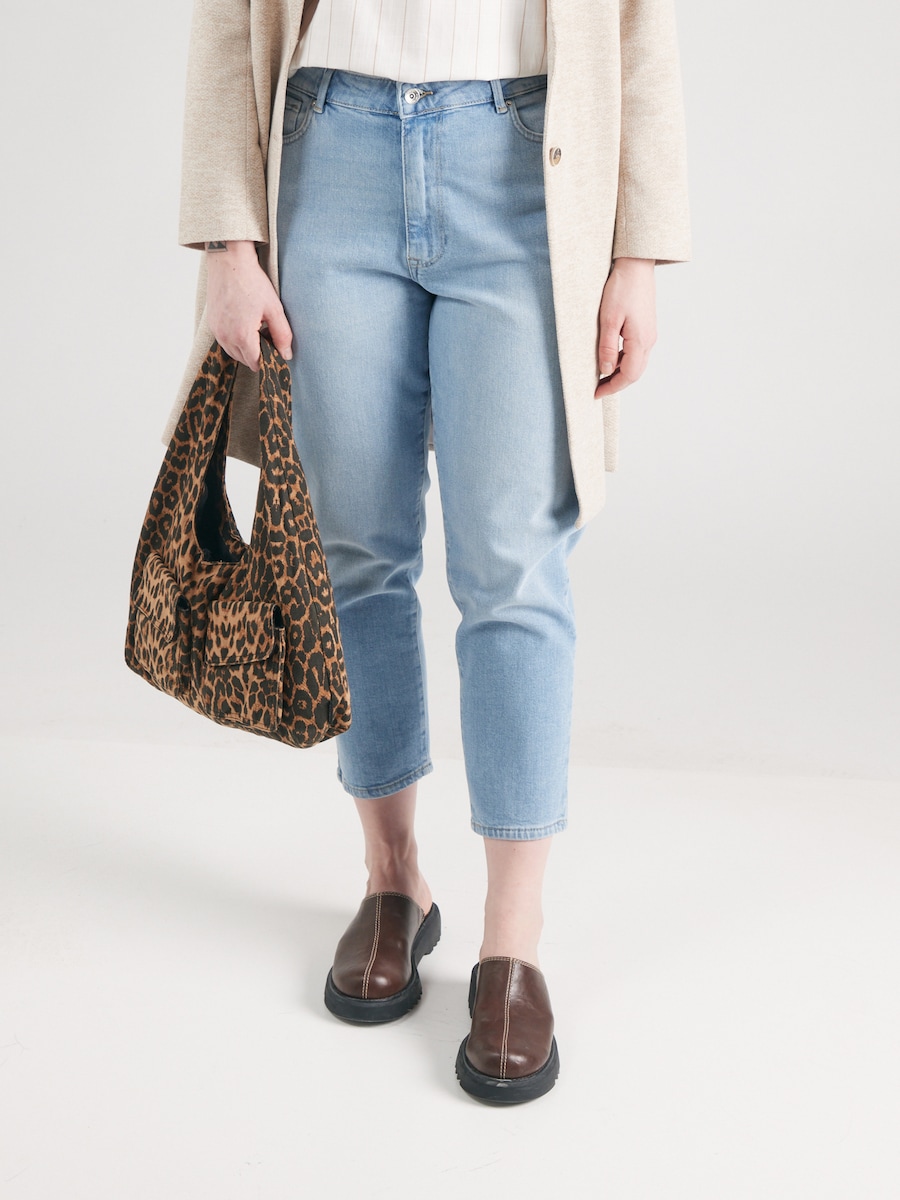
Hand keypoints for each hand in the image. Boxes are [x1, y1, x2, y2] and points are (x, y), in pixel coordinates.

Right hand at [204, 241, 292, 370]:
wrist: (229, 261)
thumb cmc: (252, 282)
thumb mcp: (274, 309)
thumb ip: (282, 335)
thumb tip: (286, 355)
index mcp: (242, 336)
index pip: (256, 364)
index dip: (269, 359)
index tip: (276, 348)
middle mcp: (226, 337)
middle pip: (245, 361)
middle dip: (258, 353)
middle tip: (268, 334)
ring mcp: (216, 331)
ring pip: (234, 353)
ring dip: (247, 347)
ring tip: (256, 327)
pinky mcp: (212, 324)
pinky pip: (226, 342)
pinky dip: (236, 339)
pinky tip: (244, 322)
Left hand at [594, 257, 656, 398]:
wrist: (636, 265)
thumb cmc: (622, 288)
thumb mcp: (609, 319)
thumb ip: (607, 347)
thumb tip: (605, 370)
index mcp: (640, 341)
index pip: (628, 375)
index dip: (612, 387)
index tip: (595, 394)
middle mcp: (649, 341)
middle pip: (634, 373)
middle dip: (616, 384)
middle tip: (597, 389)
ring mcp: (649, 334)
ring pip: (636, 364)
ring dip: (619, 373)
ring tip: (600, 376)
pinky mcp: (646, 328)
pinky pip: (636, 353)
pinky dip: (623, 361)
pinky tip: (610, 358)